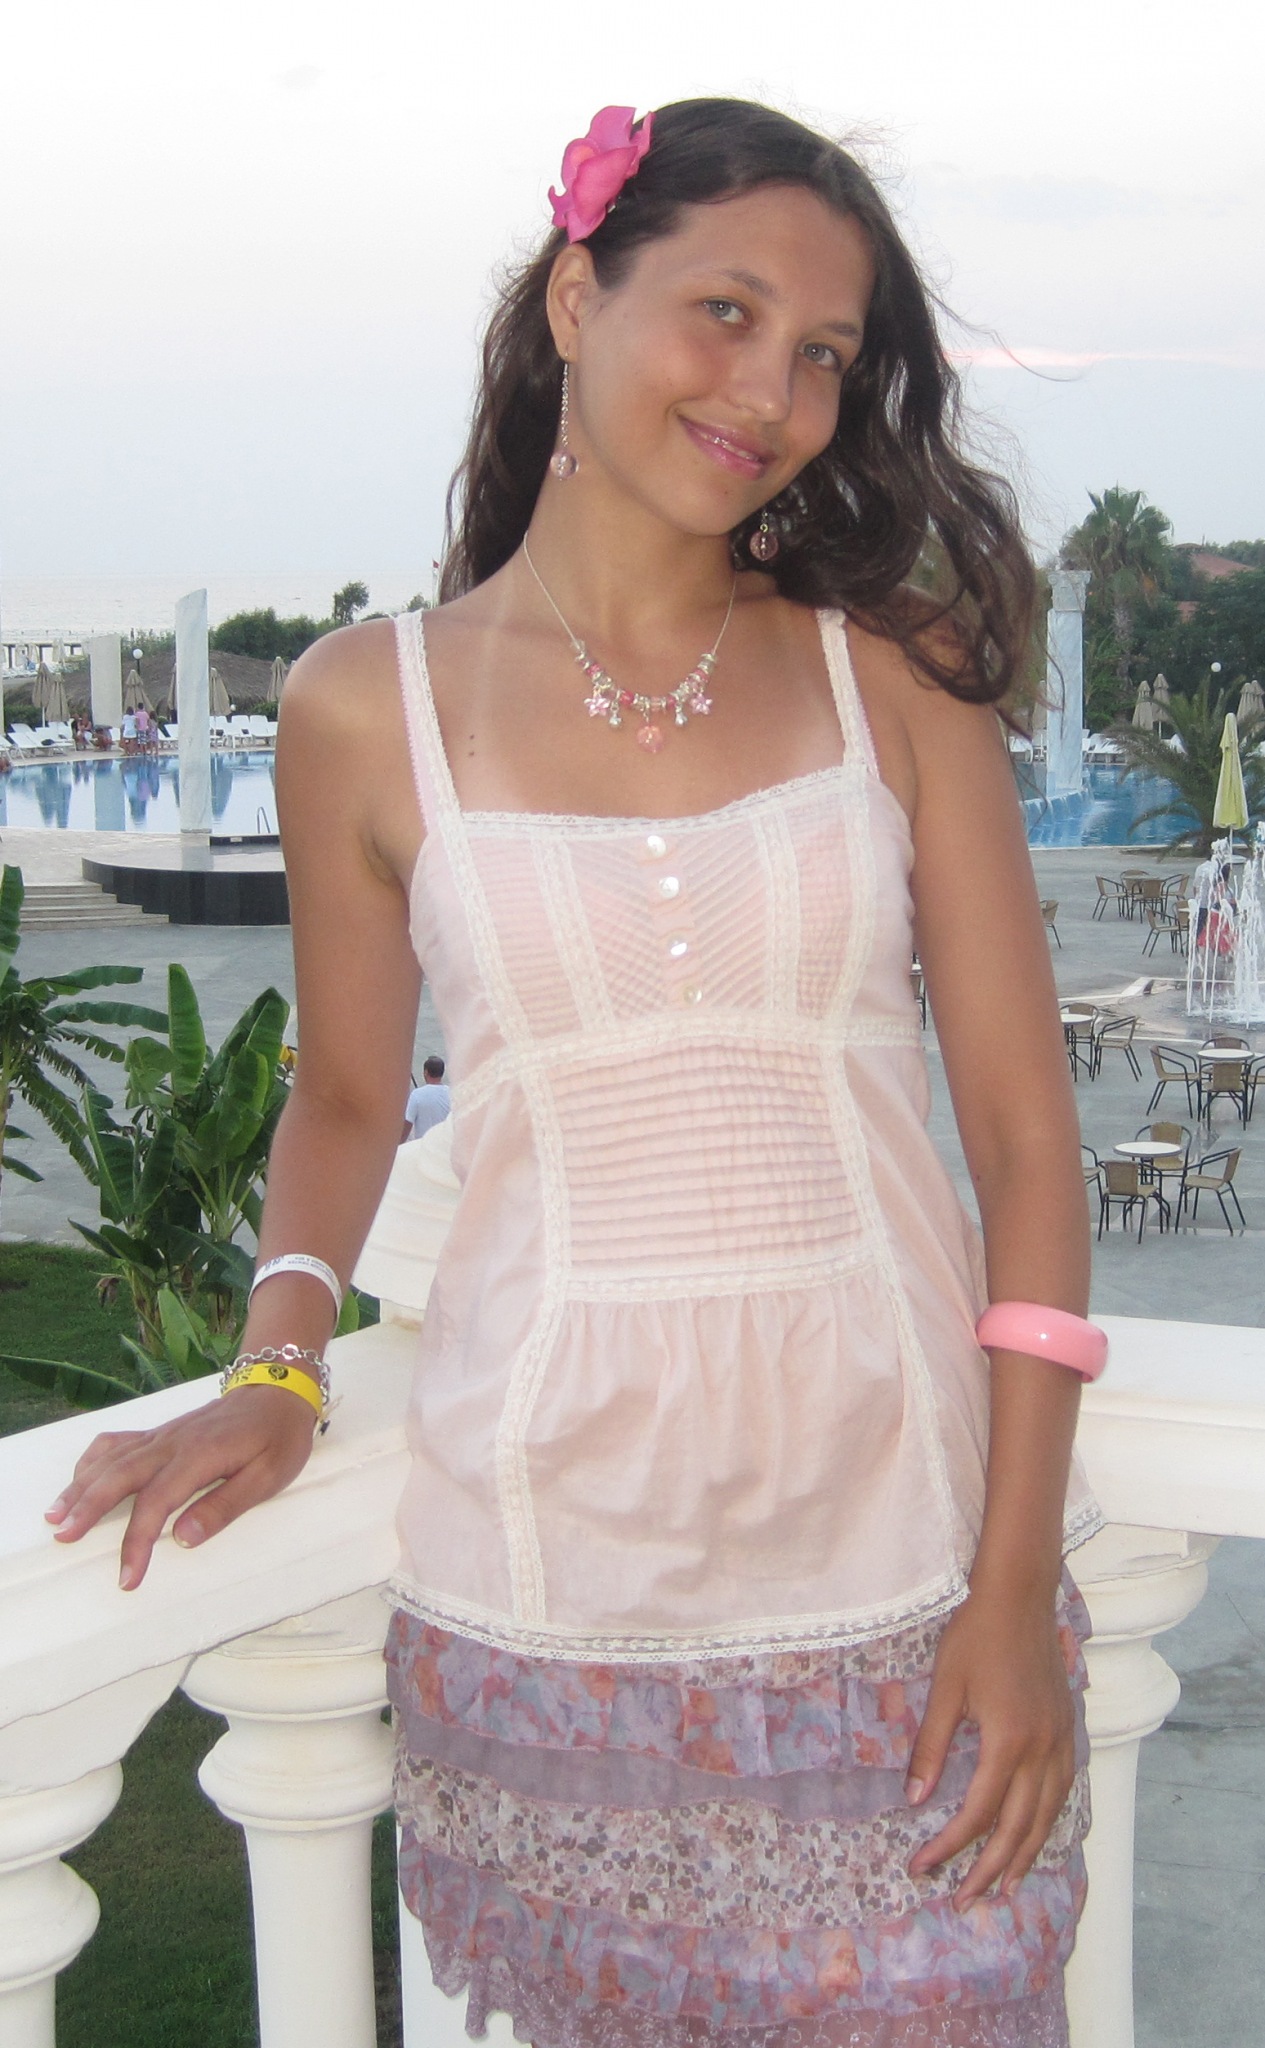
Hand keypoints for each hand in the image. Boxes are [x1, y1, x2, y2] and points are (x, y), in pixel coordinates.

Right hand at [44, 1386, 318, 1590]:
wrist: (279, 1391)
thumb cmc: (278, 1438)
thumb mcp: (268, 1477)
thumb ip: (224, 1506)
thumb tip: (182, 1537)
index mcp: (200, 1456)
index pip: (157, 1502)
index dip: (138, 1542)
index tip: (128, 1577)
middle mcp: (173, 1442)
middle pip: (119, 1475)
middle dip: (88, 1508)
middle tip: (64, 1537)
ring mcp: (163, 1434)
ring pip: (111, 1459)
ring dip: (81, 1487)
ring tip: (56, 1516)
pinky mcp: (161, 1432)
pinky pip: (118, 1442)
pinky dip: (93, 1461)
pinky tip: (79, 1480)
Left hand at [905, 1589, 1074, 1909]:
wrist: (1019, 1595)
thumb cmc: (975, 1635)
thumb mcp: (944, 1689)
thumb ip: (931, 1746)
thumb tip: (913, 1799)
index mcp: (1009, 1742)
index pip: (978, 1814)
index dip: (949, 1846)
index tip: (922, 1866)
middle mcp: (1043, 1750)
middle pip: (1018, 1828)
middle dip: (989, 1869)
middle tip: (964, 1901)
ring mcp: (1062, 1740)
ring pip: (1048, 1815)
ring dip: (1026, 1854)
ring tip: (1005, 1885)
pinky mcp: (1068, 1728)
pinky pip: (1064, 1790)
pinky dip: (1049, 1820)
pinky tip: (1036, 1832)